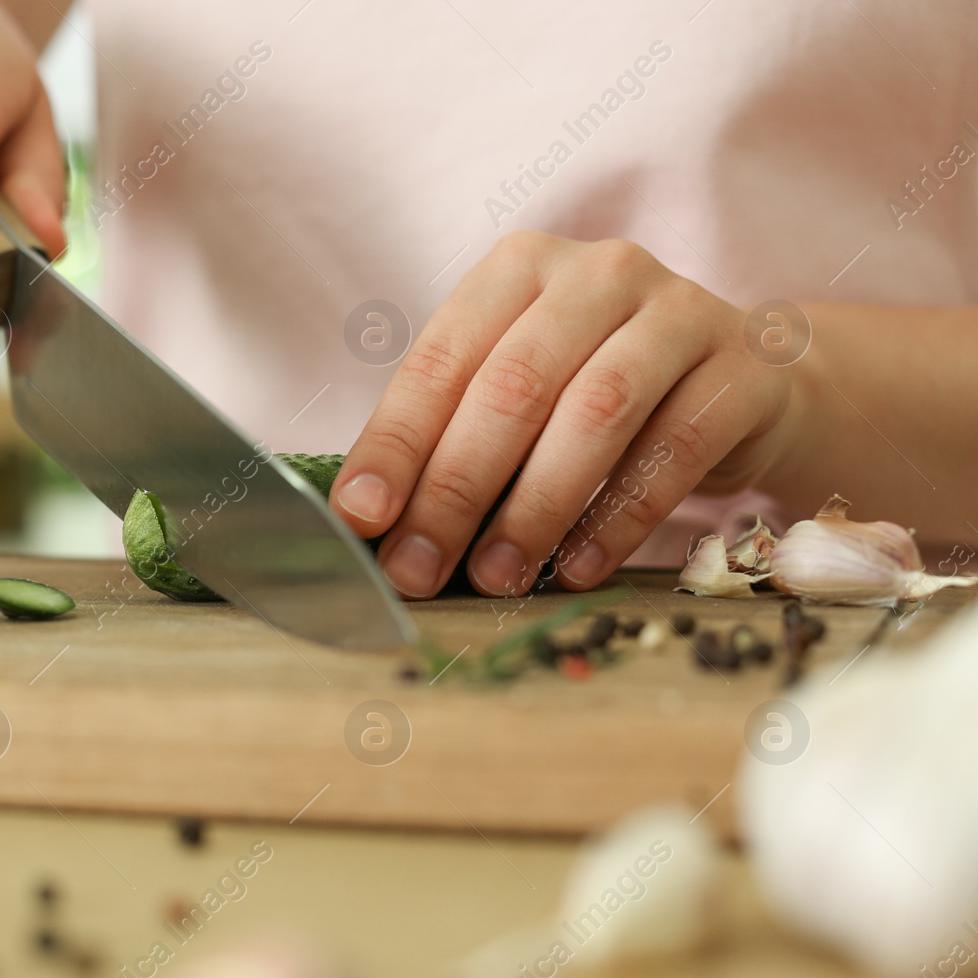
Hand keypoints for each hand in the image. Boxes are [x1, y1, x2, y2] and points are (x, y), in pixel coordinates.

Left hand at [330, 232, 794, 598]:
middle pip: (512, 387)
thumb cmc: (603, 392)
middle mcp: (598, 273)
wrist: (747, 384)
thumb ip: (454, 435)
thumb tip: (372, 521)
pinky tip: (580, 568)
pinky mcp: (744, 369)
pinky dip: (619, 517)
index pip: (441, 359)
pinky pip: (675, 449)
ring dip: (534, 508)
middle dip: (454, 489)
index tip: (360, 516)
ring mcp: (680, 311)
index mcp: (520, 269)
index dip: (395, 443)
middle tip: (418, 568)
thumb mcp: (524, 393)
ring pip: (594, 413)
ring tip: (496, 577)